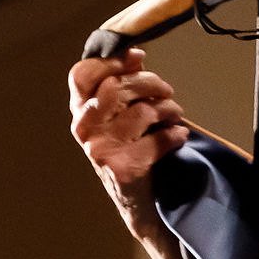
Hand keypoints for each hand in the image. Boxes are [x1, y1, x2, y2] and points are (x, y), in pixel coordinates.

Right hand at [67, 48, 188, 238]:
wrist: (135, 202)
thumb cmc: (130, 150)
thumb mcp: (118, 117)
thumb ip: (122, 87)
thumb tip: (136, 55)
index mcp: (79, 112)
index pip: (82, 74)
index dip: (111, 60)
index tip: (138, 57)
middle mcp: (83, 130)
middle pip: (117, 87)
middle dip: (151, 83)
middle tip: (168, 91)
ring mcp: (99, 150)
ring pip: (141, 112)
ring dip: (168, 110)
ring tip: (175, 115)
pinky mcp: (122, 168)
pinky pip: (157, 141)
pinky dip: (174, 135)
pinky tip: (179, 135)